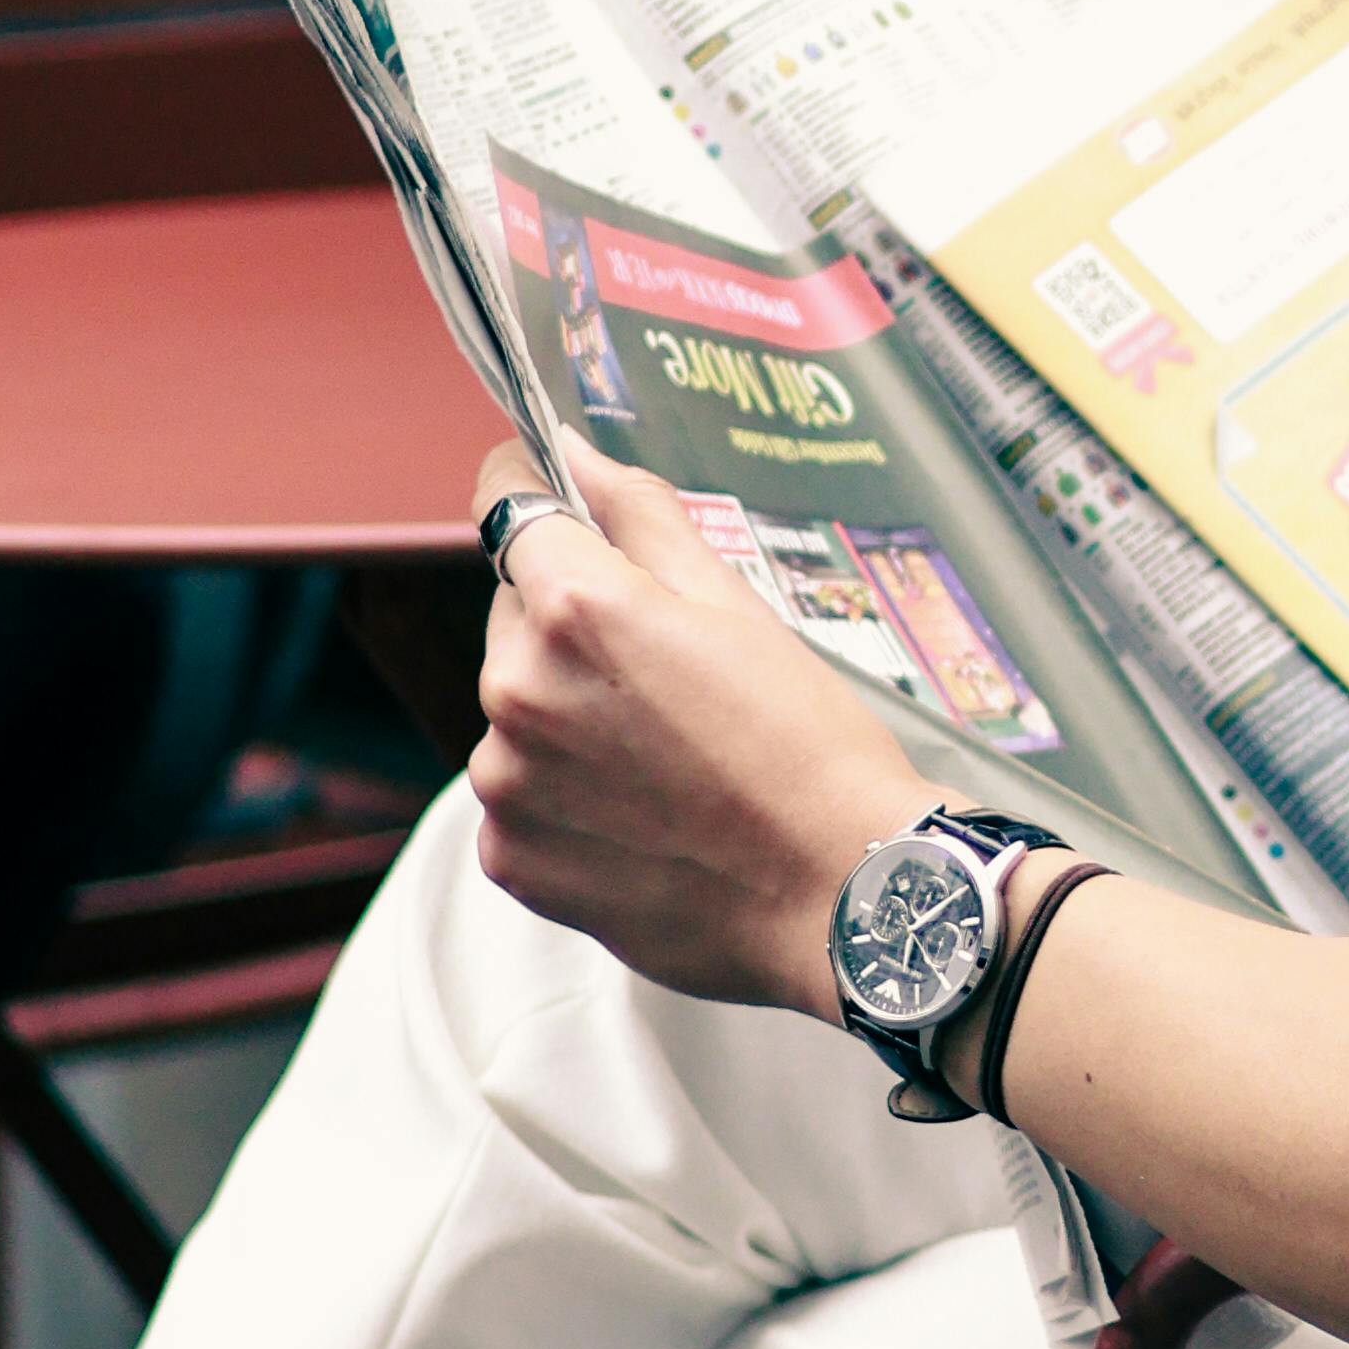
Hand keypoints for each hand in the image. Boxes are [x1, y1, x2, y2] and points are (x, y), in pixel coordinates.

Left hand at [466, 443, 930, 1015]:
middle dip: (572, 629)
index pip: (509, 510)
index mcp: (577, 609)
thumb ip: (641, 519)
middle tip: (668, 675)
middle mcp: (519, 690)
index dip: (527, 487)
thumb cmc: (809, 745)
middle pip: (518, 619)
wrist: (840, 893)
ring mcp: (508, 782)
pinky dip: (566, 800)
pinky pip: (521, 800)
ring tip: (666, 760)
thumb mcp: (737, 607)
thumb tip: (575, 456)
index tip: (541, 485)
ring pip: (518, 713)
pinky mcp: (513, 857)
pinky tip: (645, 816)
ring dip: (567, 718)